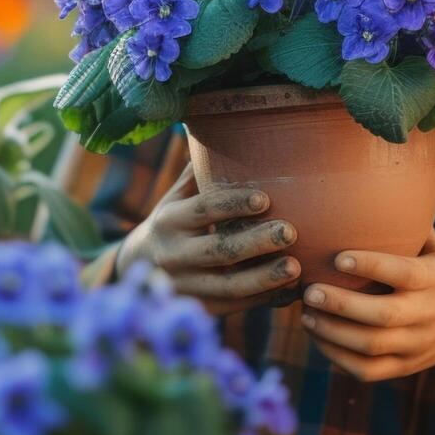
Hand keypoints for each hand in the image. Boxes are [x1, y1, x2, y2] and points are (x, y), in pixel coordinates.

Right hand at [116, 164, 300, 315]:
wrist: (138, 269)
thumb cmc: (172, 223)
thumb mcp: (175, 197)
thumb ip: (198, 172)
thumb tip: (220, 124)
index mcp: (169, 220)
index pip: (203, 210)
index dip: (233, 204)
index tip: (265, 199)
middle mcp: (173, 255)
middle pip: (219, 250)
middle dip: (256, 242)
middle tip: (291, 232)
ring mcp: (186, 286)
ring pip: (228, 286)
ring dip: (264, 278)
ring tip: (296, 268)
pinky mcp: (199, 310)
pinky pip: (235, 306)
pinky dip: (263, 299)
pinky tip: (289, 289)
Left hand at [298, 228, 434, 381]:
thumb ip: (407, 224)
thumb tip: (369, 180)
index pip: (403, 274)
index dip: (372, 266)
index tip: (338, 256)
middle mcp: (428, 315)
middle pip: (384, 318)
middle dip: (342, 306)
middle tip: (309, 290)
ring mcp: (417, 346)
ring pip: (372, 348)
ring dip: (333, 333)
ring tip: (305, 314)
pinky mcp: (405, 368)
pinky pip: (368, 371)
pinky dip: (337, 357)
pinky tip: (317, 335)